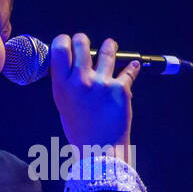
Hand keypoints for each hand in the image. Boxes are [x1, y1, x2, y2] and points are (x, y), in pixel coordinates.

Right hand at [50, 33, 139, 155]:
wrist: (100, 151)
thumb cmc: (80, 130)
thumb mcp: (63, 104)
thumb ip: (65, 83)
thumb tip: (69, 63)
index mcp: (62, 85)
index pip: (59, 48)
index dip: (64, 40)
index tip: (68, 42)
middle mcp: (80, 81)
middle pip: (82, 42)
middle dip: (83, 40)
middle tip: (86, 45)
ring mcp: (101, 83)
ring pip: (107, 49)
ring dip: (109, 46)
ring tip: (110, 47)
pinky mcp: (120, 89)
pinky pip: (129, 69)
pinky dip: (132, 67)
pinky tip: (133, 66)